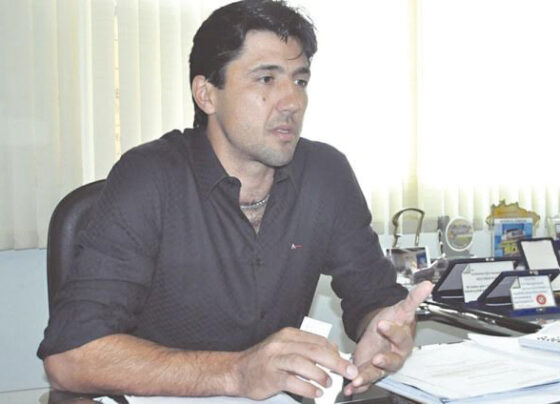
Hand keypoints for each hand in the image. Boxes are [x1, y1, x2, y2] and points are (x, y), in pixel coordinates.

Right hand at [233, 327, 358, 399]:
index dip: (335, 352)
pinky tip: (315, 393)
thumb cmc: (263, 361)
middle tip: (348, 371)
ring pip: (303, 364)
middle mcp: (281, 345)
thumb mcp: (284, 347)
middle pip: (314, 351)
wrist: (236, 371)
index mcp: (288, 335)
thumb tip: (333, 350)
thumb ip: (306, 347)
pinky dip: (307, 388)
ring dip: (320, 374)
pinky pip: (292, 381)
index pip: (317, 340)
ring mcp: (274, 360)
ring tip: (329, 383)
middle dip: (335, 362)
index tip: (347, 362)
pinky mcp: (270, 376)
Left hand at [345, 281, 432, 395]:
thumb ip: (414, 298)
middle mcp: (395, 355)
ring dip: (367, 377)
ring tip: (357, 380)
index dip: (392, 331)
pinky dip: (358, 386)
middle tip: (376, 358)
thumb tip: (428, 284)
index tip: (382, 324)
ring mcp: (383, 364)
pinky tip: (350, 388)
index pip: (400, 336)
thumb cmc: (394, 321)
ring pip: (378, 373)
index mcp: (403, 339)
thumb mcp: (401, 308)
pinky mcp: (371, 370)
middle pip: (392, 360)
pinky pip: (366, 380)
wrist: (384, 329)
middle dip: (384, 361)